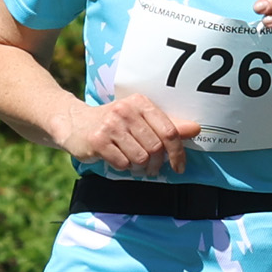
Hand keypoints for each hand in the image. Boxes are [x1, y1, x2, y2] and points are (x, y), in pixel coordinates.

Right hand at [58, 91, 202, 175]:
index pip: (169, 131)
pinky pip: (122, 163)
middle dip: (156, 164)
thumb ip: (168, 125)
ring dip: (139, 166)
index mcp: (140, 103)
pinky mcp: (98, 141)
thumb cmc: (114, 123)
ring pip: (140, 158)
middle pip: (155, 148)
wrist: (75, 123)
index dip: (178, 153)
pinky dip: (123, 167)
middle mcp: (126, 111)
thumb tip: (196, 129)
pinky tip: (117, 158)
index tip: (179, 166)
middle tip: (151, 168)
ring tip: (132, 161)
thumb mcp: (141, 119)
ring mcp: (110, 125)